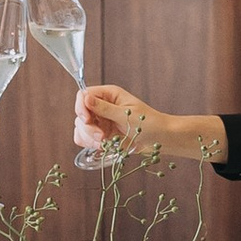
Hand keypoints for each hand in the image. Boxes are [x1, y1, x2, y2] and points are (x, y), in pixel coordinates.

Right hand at [77, 86, 213, 160]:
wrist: (160, 139)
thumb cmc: (149, 122)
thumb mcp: (126, 114)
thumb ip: (105, 108)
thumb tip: (86, 98)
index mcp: (109, 94)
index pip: (83, 95)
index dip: (81, 107)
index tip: (88, 120)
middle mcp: (102, 106)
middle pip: (80, 113)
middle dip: (88, 127)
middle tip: (102, 136)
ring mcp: (101, 120)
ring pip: (81, 127)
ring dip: (89, 137)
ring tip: (104, 142)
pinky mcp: (101, 134)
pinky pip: (85, 138)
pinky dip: (89, 143)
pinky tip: (102, 146)